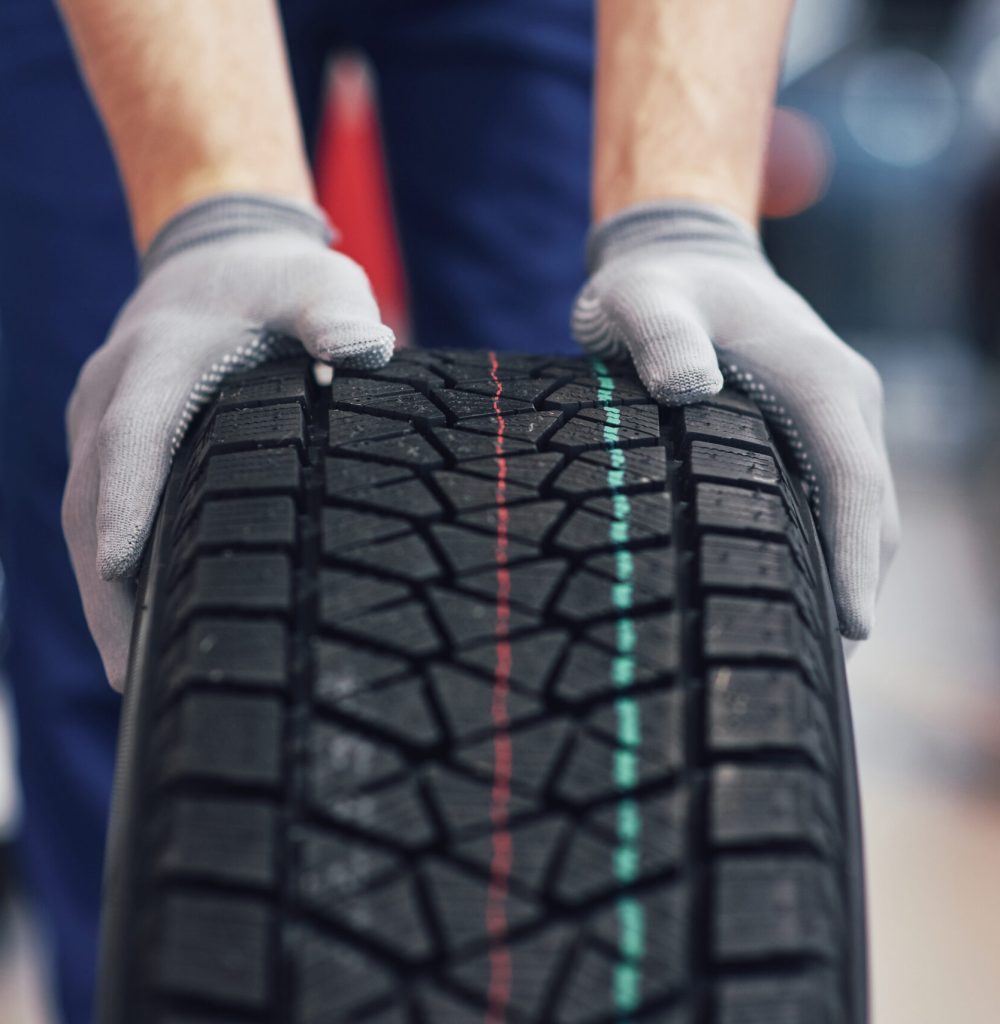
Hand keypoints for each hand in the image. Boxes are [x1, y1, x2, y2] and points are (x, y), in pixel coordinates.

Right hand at [62, 194, 394, 689]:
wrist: (218, 261)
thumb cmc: (279, 284)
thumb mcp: (319, 283)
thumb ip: (335, 312)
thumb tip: (363, 349)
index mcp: (160, 358)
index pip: (133, 434)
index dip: (127, 500)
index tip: (123, 569)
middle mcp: (112, 389)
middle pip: (93, 494)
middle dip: (103, 582)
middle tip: (128, 669)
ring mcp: (99, 416)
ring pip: (84, 511)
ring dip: (98, 588)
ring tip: (128, 671)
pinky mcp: (105, 437)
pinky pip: (96, 507)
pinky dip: (105, 564)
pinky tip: (133, 619)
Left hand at [571, 201, 898, 638]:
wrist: (686, 255)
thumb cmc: (660, 283)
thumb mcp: (642, 298)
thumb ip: (660, 335)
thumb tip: (688, 390)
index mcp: (818, 376)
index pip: (853, 480)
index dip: (855, 557)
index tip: (852, 629)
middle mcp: (844, 399)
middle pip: (871, 510)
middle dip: (858, 586)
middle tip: (821, 667)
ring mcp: (837, 413)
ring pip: (863, 509)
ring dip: (849, 573)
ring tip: (813, 648)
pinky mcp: (817, 426)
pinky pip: (840, 496)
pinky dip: (832, 546)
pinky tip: (797, 589)